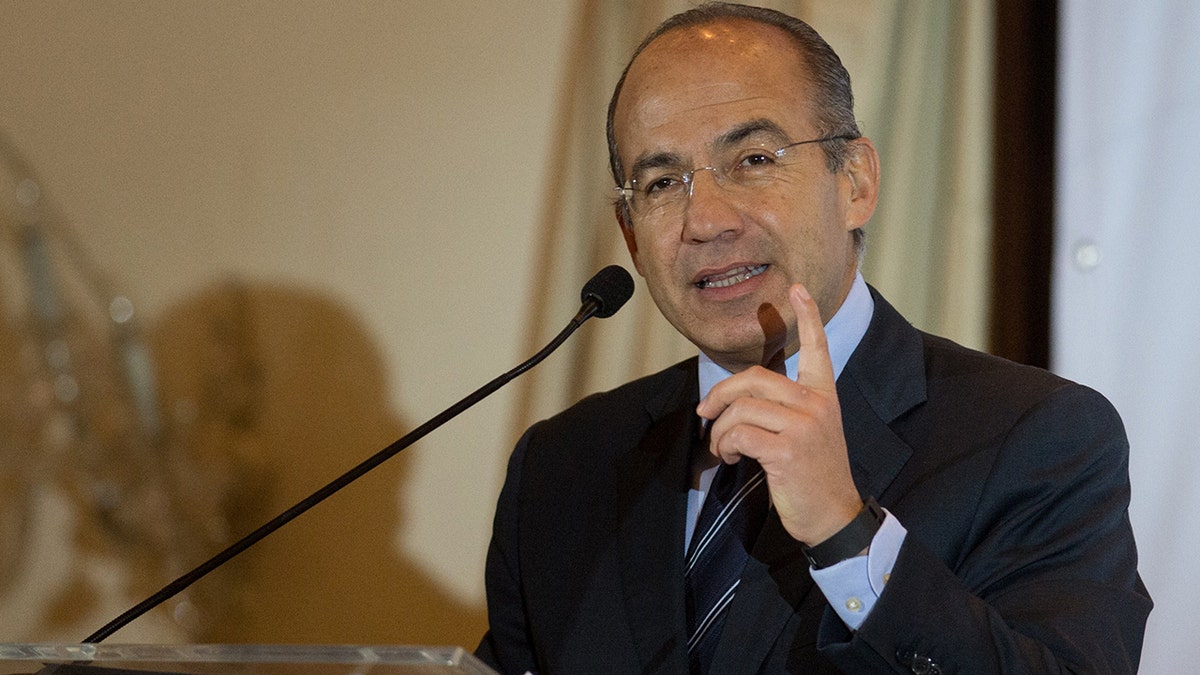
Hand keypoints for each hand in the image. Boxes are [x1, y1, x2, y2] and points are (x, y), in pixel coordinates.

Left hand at [696, 283, 861, 545]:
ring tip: (724, 449)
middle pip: (753, 378)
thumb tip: (732, 402)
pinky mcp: (787, 449)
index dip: (807, 317)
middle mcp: (816, 404)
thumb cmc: (812, 475)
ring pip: (740, 409)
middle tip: (704, 415)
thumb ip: (783, 409)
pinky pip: (739, 433)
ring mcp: (804, 425)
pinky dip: (725, 446)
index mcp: (824, 395)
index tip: (798, 289)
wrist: (833, 516)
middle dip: (719, 395)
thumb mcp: (808, 433)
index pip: (817, 348)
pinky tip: (732, 459)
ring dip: (719, 432)